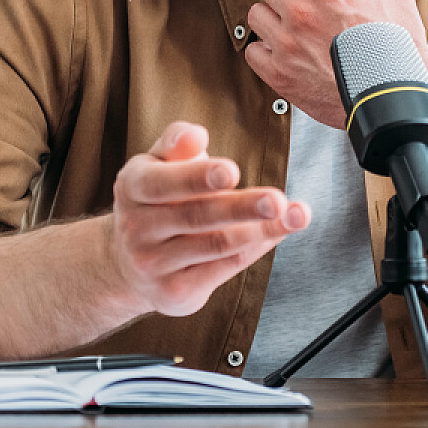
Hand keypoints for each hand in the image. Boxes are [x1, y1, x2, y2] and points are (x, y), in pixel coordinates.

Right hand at [104, 121, 308, 317]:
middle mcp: (136, 229)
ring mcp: (153, 264)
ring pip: (217, 245)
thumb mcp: (157, 164)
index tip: (233, 171)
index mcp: (133, 187)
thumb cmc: (157, 198)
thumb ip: (176, 143)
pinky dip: (257, 247)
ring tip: (296, 215)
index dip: (198, 178)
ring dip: (261, 229)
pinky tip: (281, 230)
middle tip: (277, 200)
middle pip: (197, 216)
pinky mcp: (175, 292)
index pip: (164, 183)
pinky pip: (225, 267)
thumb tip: (197, 135)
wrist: (131, 263)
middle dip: (241, 208)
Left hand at [243, 0, 427, 127]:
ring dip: (273, 17)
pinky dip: (267, 51)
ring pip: (256, 13)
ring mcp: (286, 44)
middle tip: (307, 1)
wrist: (397, 97)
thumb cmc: (399, 40)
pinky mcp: (278, 74)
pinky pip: (252, 50)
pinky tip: (291, 52)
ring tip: (298, 28)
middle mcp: (300, 10)